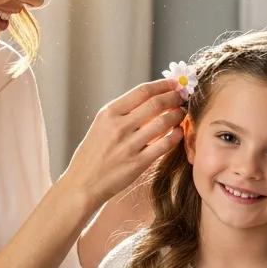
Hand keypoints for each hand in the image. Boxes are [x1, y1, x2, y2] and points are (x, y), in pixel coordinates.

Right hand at [62, 78, 185, 208]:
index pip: (142, 91)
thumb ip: (123, 112)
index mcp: (109, 113)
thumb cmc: (94, 153)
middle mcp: (118, 127)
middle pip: (156, 104)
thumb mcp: (102, 126)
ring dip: (178, 115)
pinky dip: (175, 135)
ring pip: (163, 122)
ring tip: (182, 113)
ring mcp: (128, 145)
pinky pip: (164, 145)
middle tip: (183, 96)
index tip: (174, 83)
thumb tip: (152, 98)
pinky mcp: (137, 163)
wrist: (83, 183)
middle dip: (174, 97)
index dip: (163, 85)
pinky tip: (179, 132)